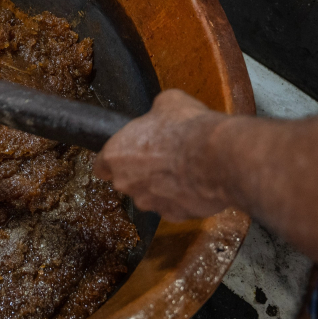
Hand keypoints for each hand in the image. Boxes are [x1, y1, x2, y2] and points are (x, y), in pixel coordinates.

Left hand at [93, 89, 233, 221]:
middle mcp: (126, 183)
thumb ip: (155, 113)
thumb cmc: (186, 127)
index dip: (114, 161)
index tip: (126, 155)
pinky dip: (182, 197)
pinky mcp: (173, 216)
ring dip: (162, 186)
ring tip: (183, 169)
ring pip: (150, 195)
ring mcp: (149, 202)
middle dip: (141, 172)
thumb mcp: (167, 102)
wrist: (217, 157)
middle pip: (126, 181)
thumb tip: (160, 111)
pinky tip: (196, 183)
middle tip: (163, 157)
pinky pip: (173, 206)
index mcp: (115, 155)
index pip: (101, 166)